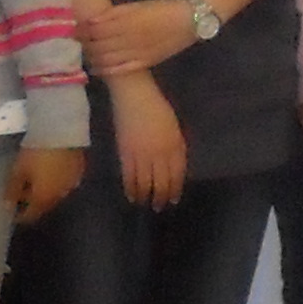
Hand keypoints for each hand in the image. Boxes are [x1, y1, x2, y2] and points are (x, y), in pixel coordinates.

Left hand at [11, 144, 86, 222]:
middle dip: (34, 203)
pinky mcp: (80, 170)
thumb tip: (7, 206)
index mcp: (44, 198)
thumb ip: (12, 190)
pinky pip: (67, 181)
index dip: (20, 216)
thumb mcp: (18, 170)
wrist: (61, 131)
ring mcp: (73, 183)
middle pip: (45, 205)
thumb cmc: (35, 152)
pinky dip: (58, 180)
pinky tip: (52, 172)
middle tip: (23, 194)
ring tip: (38, 181)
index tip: (12, 211)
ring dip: (47, 191)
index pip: (31, 215)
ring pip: (57, 193)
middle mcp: (61, 195)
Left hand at [83, 0, 200, 77]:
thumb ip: (116, 13)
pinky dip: (107, 70)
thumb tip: (93, 21)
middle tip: (74, 44)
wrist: (190, 21)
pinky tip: (97, 69)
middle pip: (99, 44)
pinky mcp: (145, 62)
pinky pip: (122, 69)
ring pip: (107, 58)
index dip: (83, 31)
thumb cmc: (164, 9)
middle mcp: (130, 38)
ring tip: (84, 55)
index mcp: (128, 21)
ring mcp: (138, 52)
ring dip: (93, 58)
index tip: (73, 30)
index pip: (97, 29)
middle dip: (85, 45)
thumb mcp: (139, 5)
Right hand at [110, 80, 187, 206]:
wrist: (134, 96)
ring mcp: (142, 155)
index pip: (177, 174)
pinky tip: (133, 196)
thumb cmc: (157, 108)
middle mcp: (160, 153)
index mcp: (175, 145)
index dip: (175, 188)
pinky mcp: (125, 153)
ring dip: (147, 196)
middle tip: (160, 207)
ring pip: (145, 182)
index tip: (174, 200)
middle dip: (162, 196)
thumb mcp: (174, 128)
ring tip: (147, 205)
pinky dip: (131, 188)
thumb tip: (174, 167)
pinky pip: (129, 176)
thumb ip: (176, 148)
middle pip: (162, 181)